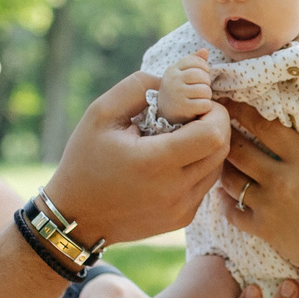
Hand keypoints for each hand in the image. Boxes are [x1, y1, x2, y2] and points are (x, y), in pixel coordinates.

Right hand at [44, 72, 230, 247]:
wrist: (76, 216)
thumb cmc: (84, 161)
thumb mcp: (100, 113)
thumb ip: (138, 87)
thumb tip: (173, 78)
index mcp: (155, 163)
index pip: (213, 134)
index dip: (214, 113)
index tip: (197, 104)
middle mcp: (174, 191)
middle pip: (222, 150)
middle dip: (215, 125)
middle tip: (193, 116)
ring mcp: (181, 209)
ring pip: (217, 168)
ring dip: (208, 147)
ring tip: (180, 137)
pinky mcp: (182, 219)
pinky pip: (204, 185)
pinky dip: (198, 167)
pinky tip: (173, 160)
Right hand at [155, 53, 215, 123]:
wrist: (164, 114)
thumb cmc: (177, 90)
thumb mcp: (180, 74)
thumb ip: (193, 61)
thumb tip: (205, 51)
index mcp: (172, 70)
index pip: (194, 61)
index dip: (203, 66)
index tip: (204, 72)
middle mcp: (173, 81)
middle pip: (201, 75)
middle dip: (206, 81)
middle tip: (202, 87)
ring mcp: (178, 95)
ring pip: (205, 90)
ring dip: (207, 95)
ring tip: (201, 97)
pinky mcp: (184, 109)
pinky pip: (205, 104)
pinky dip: (206, 106)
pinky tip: (199, 107)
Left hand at [217, 100, 298, 281]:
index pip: (266, 127)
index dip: (244, 110)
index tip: (231, 100)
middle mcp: (282, 179)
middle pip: (239, 148)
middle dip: (224, 134)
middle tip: (214, 124)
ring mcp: (269, 205)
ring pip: (230, 178)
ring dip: (222, 165)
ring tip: (215, 155)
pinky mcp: (262, 229)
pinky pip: (232, 211)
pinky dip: (224, 202)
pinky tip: (222, 193)